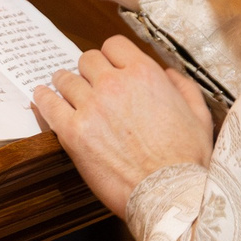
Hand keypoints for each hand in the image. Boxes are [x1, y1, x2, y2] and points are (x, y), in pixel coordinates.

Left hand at [31, 35, 213, 211]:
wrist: (169, 195)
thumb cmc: (187, 160)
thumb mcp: (199, 115)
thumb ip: (183, 87)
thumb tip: (168, 74)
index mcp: (145, 74)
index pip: (114, 45)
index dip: (111, 56)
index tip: (109, 68)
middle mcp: (115, 84)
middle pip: (87, 60)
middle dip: (88, 70)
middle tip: (88, 84)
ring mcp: (91, 107)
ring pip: (65, 79)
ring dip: (65, 84)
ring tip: (63, 91)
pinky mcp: (73, 133)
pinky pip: (48, 105)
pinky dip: (43, 100)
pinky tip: (41, 99)